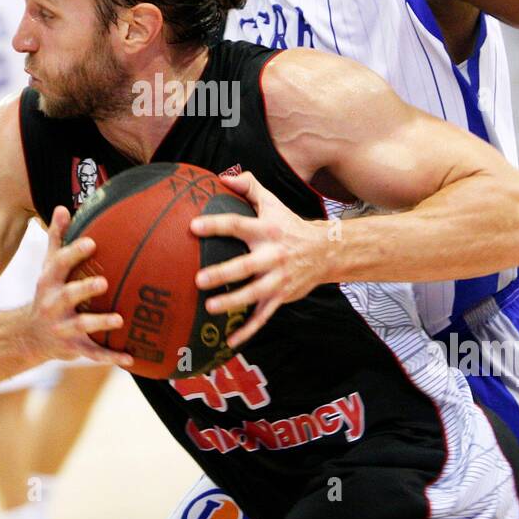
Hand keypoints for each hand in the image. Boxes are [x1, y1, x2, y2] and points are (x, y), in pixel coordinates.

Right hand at [26, 207, 133, 367]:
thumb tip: (63, 206)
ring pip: (81, 326)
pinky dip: (110, 357)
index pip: (59, 264)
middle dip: (84, 289)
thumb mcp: (48, 267)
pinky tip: (130, 357)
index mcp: (49, 282)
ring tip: (120, 319)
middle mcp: (53, 305)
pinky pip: (92, 354)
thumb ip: (57, 238)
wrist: (28, 336)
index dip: (74, 253)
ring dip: (100, 323)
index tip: (93, 242)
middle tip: (104, 282)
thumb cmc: (48, 293)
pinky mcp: (72, 349)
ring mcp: (62, 328)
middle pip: (68, 296)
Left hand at [189, 172, 323, 348]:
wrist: (325, 251)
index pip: (238, 225)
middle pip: (245, 266)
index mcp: (266, 231)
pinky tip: (229, 341)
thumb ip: (248, 186)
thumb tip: (222, 177)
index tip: (193, 226)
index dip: (216, 225)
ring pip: (254, 294)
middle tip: (198, 279)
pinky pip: (263, 317)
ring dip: (233, 302)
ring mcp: (278, 279)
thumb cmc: (288, 225)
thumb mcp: (272, 202)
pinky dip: (248, 330)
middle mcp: (272, 255)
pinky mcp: (281, 297)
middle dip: (223, 273)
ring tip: (210, 308)